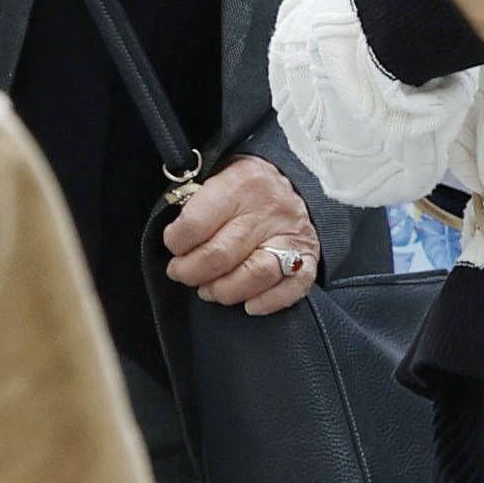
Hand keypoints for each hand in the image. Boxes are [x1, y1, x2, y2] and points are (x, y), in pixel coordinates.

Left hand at [162, 155, 321, 318]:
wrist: (288, 179)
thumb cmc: (240, 188)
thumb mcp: (215, 179)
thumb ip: (194, 207)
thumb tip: (174, 244)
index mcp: (241, 183)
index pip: (194, 225)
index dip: (175, 243)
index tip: (174, 246)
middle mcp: (269, 207)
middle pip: (219, 256)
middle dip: (190, 272)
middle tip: (182, 272)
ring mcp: (292, 233)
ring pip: (254, 275)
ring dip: (222, 291)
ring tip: (209, 288)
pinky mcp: (309, 255)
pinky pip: (293, 286)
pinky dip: (268, 301)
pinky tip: (248, 304)